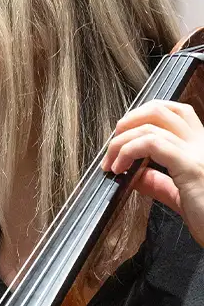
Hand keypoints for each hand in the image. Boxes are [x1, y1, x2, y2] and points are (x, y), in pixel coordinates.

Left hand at [103, 101, 203, 246]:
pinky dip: (128, 151)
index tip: (123, 139)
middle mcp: (202, 143)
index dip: (144, 117)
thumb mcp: (181, 196)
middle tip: (112, 146)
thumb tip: (134, 175)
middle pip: (161, 108)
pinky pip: (152, 144)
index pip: (175, 113)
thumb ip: (159, 183)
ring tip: (110, 164)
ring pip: (152, 124)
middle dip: (129, 121)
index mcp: (200, 147)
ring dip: (121, 142)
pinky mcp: (191, 166)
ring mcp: (197, 151)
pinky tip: (119, 169)